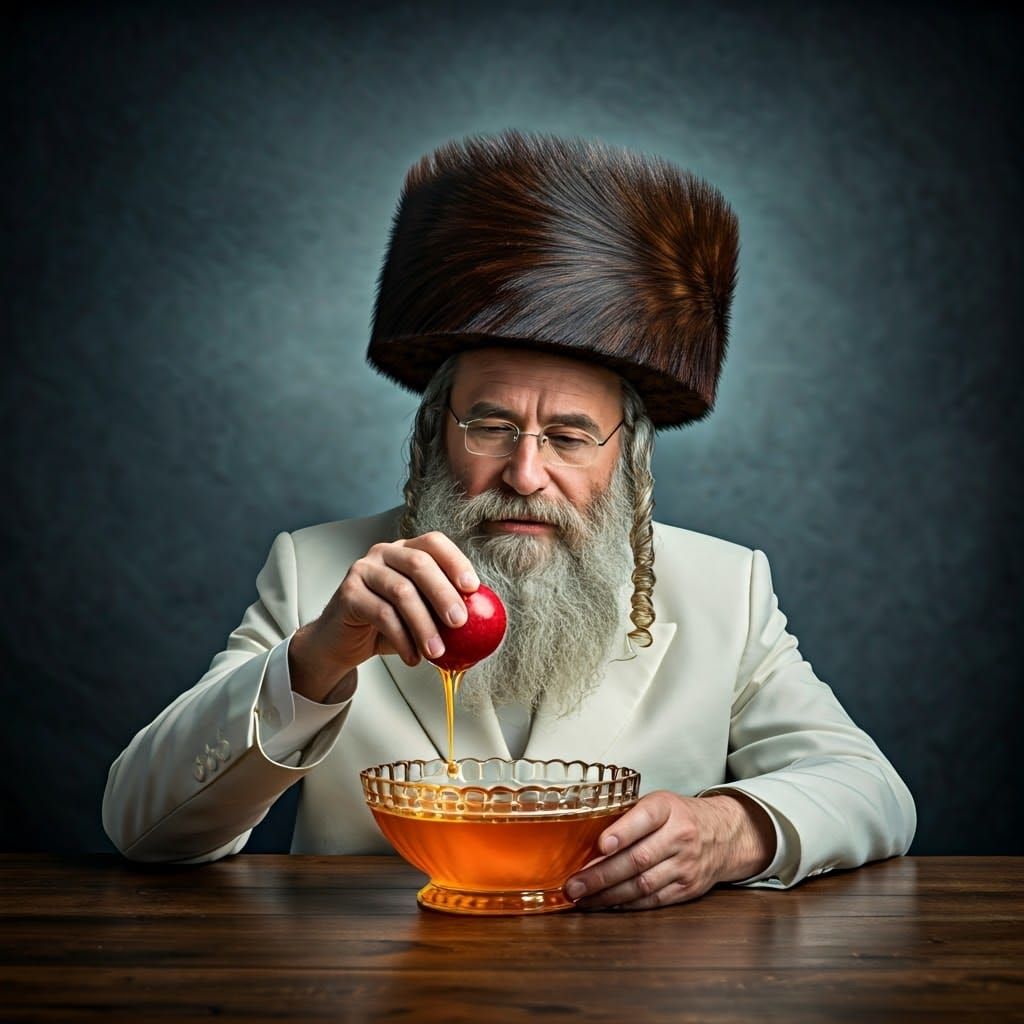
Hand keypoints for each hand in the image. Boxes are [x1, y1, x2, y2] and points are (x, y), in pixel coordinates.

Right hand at [288, 532, 479, 701]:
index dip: (455, 562)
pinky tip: (412, 657)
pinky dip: (401, 639)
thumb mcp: (421, 614)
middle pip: (420, 564)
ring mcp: (363, 569)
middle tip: (460, 622)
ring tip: (437, 652)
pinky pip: (381, 614)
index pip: (434, 543)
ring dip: (424, 625)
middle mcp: (384, 552)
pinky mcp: (348, 592)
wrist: (342, 641)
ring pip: (402, 592)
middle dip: (444, 594)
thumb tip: (486, 621)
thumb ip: (444, 610)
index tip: (472, 588)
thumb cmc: (387, 625)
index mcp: (407, 549)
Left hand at [563, 791, 775, 910]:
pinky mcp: (687, 888)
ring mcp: (685, 864)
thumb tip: (583, 835)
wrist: (723, 834)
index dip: (622, 831)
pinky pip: (653, 899)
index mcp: (667, 808)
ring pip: (643, 883)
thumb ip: (628, 815)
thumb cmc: (678, 816)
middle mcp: (680, 835)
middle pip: (638, 858)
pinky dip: (627, 904)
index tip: (601, 845)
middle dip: (601, 875)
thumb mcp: (658, 803)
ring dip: (608, 894)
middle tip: (573, 885)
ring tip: (582, 899)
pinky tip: (606, 904)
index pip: (645, 817)